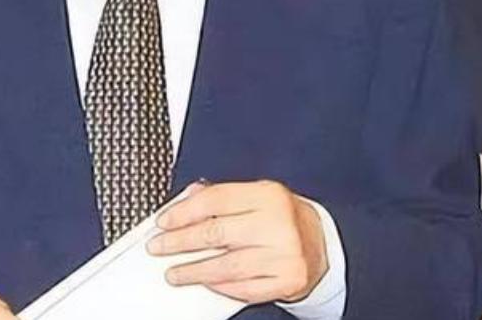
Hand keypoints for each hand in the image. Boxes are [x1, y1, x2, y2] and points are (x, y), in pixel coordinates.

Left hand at [146, 180, 327, 304]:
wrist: (322, 242)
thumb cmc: (282, 216)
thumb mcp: (255, 195)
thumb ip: (221, 196)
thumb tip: (184, 201)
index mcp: (267, 194)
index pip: (215, 200)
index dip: (183, 212)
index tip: (163, 222)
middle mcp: (277, 223)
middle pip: (217, 233)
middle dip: (180, 242)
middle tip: (158, 247)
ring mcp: (284, 254)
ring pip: (227, 266)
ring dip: (195, 271)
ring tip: (175, 272)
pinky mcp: (288, 281)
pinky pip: (246, 288)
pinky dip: (221, 287)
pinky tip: (206, 283)